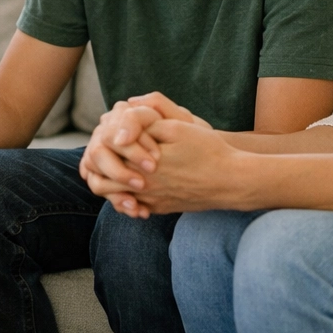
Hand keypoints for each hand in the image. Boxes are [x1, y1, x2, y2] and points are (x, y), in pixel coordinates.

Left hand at [86, 116, 253, 217]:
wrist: (232, 181)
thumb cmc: (207, 150)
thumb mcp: (176, 127)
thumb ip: (144, 123)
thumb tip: (121, 124)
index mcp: (140, 163)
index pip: (102, 153)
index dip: (103, 139)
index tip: (115, 130)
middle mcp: (141, 186)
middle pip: (100, 178)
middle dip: (100, 163)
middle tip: (108, 148)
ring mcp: (149, 201)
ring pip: (113, 196)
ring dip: (110, 181)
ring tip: (118, 165)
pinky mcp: (158, 209)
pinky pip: (131, 207)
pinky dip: (125, 197)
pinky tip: (135, 183)